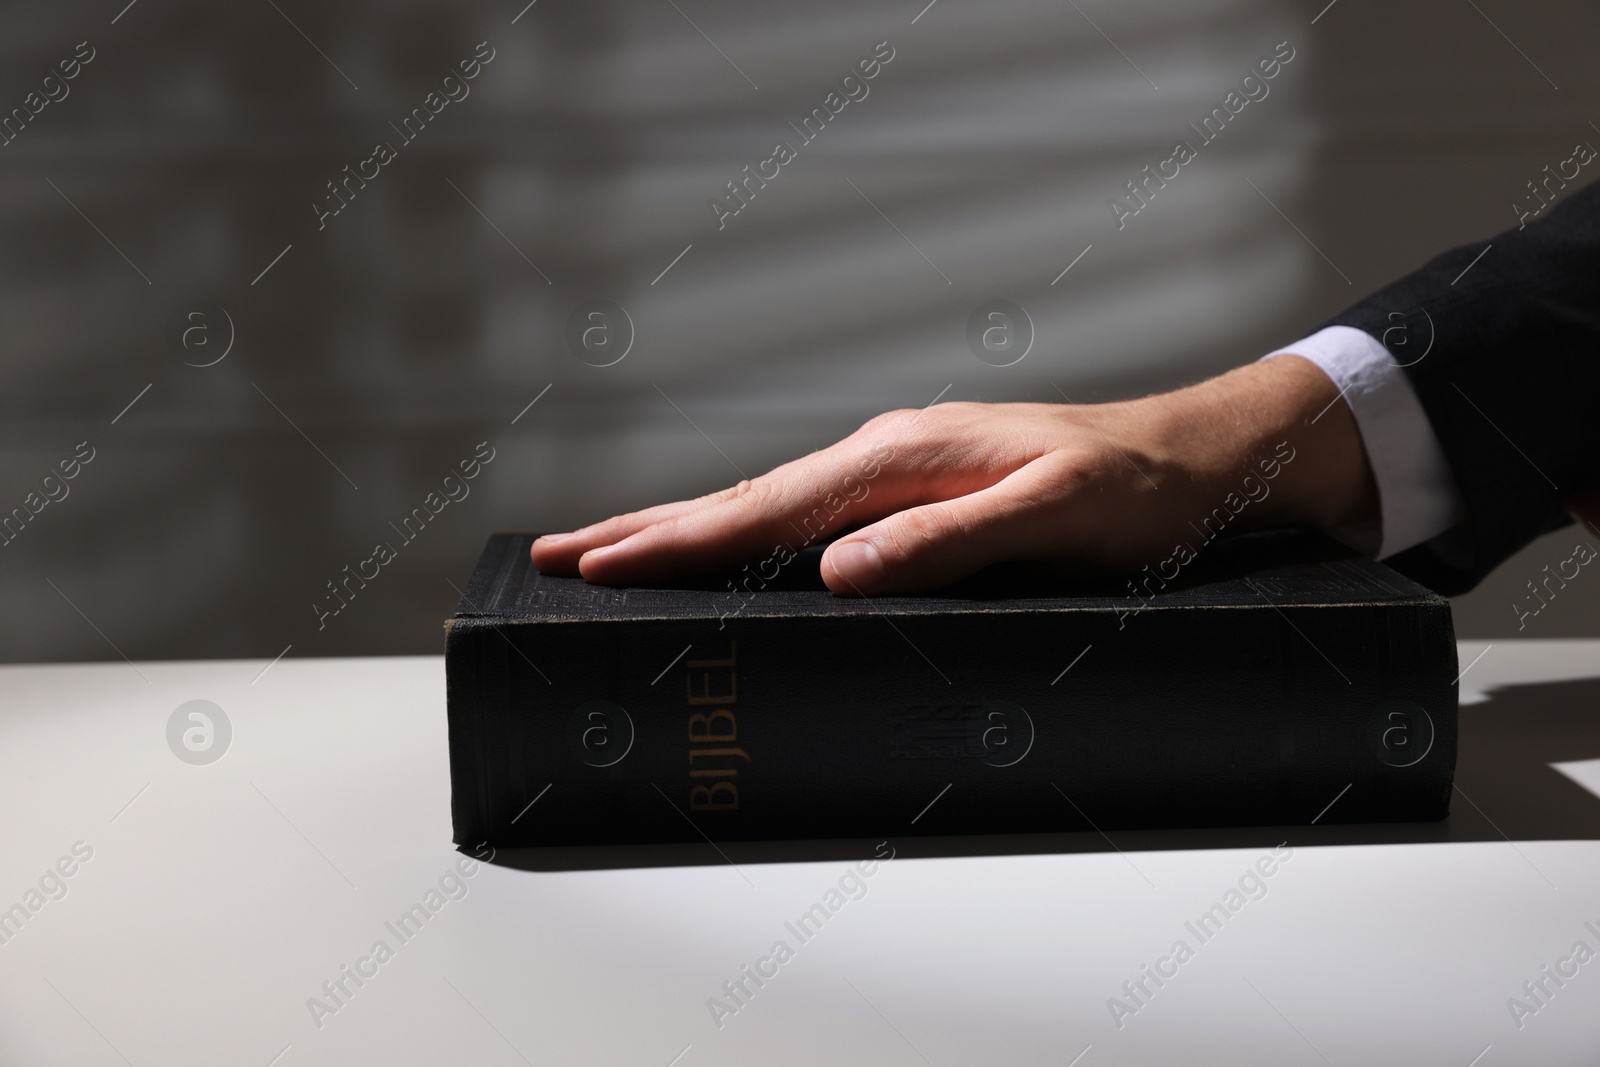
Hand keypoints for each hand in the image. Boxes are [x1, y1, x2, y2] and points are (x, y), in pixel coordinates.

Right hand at [530, 356, 1378, 595]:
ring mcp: (895, 471)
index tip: (595, 564)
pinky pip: (803, 515)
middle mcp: (884, 456)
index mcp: (902, 458)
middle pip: (740, 500)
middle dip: (644, 531)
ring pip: (764, 506)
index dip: (675, 542)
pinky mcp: (913, 491)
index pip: (764, 510)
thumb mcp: (1055, 514)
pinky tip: (721, 550)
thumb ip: (948, 539)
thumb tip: (839, 568)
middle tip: (553, 555)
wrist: (1196, 458)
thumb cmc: (1136, 492)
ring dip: (680, 530)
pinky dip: (741, 533)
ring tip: (606, 552)